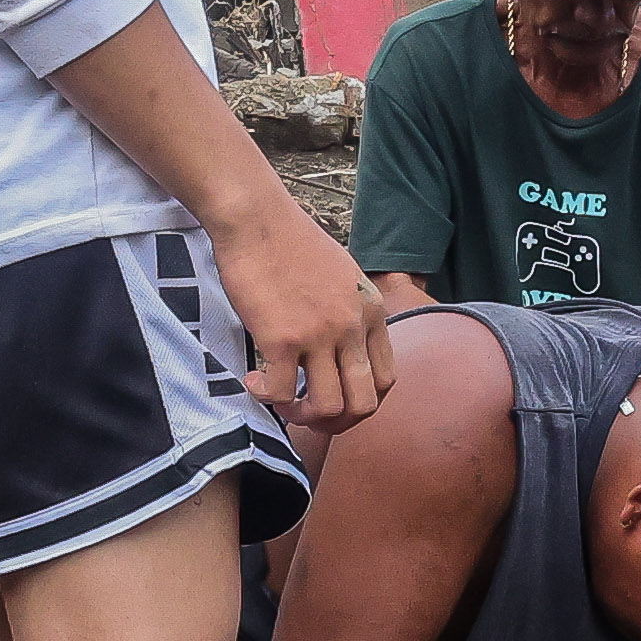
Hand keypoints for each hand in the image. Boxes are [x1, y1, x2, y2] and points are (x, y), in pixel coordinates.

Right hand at [214, 194, 393, 433]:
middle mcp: (352, 327)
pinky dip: (268, 398)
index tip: (337, 400)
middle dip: (339, 423)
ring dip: (303, 416)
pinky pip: (283, 393)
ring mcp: (320, 334)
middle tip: (310, 416)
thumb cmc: (291, 242)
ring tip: (282, 402)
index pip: (386, 379)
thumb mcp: (343, 274)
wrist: (258, 217)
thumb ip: (351, 310)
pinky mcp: (284, 339)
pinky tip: (255, 382)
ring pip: (328, 407)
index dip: (362, 402)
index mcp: (371, 312)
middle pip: (364, 403)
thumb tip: (343, 345)